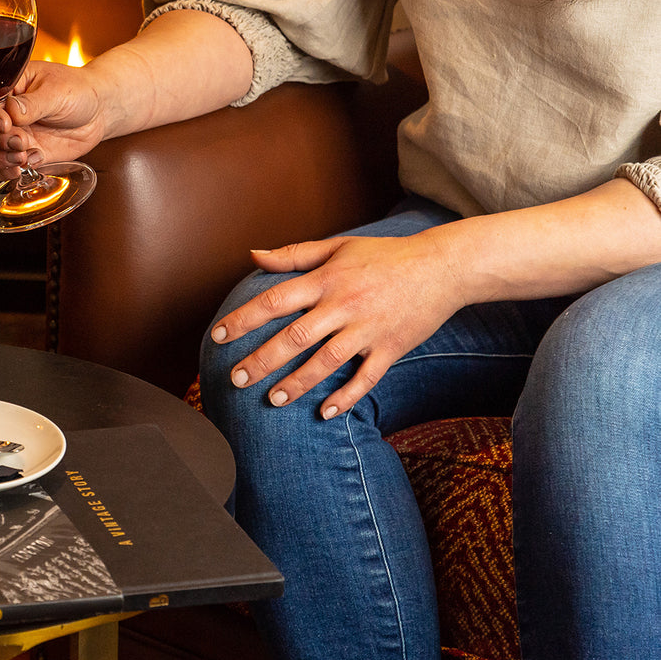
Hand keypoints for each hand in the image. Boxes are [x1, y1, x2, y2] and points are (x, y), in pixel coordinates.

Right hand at [0, 60, 104, 178]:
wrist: (97, 114)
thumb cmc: (75, 92)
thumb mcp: (57, 91)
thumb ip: (33, 103)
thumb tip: (11, 111)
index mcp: (4, 89)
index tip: (5, 123)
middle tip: (21, 141)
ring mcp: (6, 136)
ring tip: (22, 159)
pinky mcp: (16, 156)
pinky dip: (8, 171)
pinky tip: (32, 162)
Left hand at [212, 231, 465, 418]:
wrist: (443, 267)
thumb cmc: (384, 255)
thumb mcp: (337, 246)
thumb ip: (293, 254)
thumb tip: (253, 254)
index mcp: (325, 280)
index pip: (274, 301)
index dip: (243, 320)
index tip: (217, 337)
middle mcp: (343, 305)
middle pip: (294, 337)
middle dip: (262, 361)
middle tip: (236, 380)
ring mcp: (368, 329)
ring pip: (326, 361)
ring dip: (297, 383)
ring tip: (272, 399)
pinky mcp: (391, 348)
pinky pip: (366, 378)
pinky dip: (347, 396)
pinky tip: (325, 412)